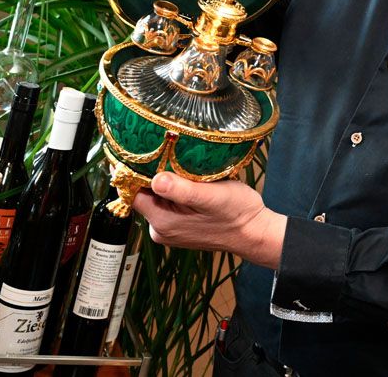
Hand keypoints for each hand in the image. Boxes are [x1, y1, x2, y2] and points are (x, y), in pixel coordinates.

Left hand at [133, 171, 286, 268]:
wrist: (254, 232)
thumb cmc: (237, 214)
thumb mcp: (211, 197)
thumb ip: (182, 190)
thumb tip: (156, 179)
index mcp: (163, 222)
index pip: (133, 194)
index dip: (136, 173)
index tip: (144, 154)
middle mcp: (162, 229)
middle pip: (144, 195)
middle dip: (155, 176)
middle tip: (171, 158)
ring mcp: (171, 229)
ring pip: (158, 198)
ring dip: (168, 183)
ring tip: (186, 171)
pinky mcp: (180, 227)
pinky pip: (169, 204)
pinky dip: (177, 192)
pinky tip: (192, 184)